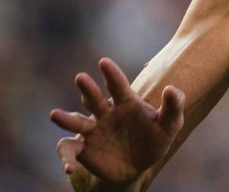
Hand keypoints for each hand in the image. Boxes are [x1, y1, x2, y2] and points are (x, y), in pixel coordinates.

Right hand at [50, 57, 184, 186]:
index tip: (104, 62)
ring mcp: (92, 130)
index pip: (118, 85)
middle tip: (81, 77)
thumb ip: (173, 107)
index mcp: (126, 102)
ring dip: (66, 118)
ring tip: (55, 115)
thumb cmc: (154, 139)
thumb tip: (173, 89)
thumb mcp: (169, 125)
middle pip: (95, 98)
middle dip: (88, 89)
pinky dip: (66, 158)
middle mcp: (105, 113)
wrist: (138, 165)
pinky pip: (70, 151)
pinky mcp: (83, 149)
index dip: (112, 74)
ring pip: (76, 121)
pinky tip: (69, 167)